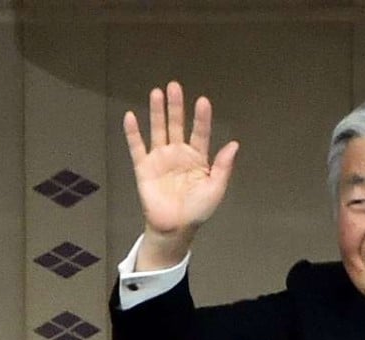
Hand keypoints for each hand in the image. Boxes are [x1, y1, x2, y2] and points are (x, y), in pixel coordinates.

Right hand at [124, 81, 238, 269]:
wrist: (174, 228)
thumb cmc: (197, 210)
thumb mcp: (216, 189)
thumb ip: (223, 167)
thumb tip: (234, 144)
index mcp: (197, 158)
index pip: (200, 132)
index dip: (201, 118)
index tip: (203, 101)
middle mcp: (178, 154)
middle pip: (176, 124)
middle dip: (176, 106)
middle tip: (174, 86)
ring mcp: (160, 159)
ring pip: (158, 130)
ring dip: (157, 112)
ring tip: (156, 93)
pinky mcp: (144, 168)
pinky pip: (137, 147)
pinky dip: (133, 133)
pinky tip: (131, 117)